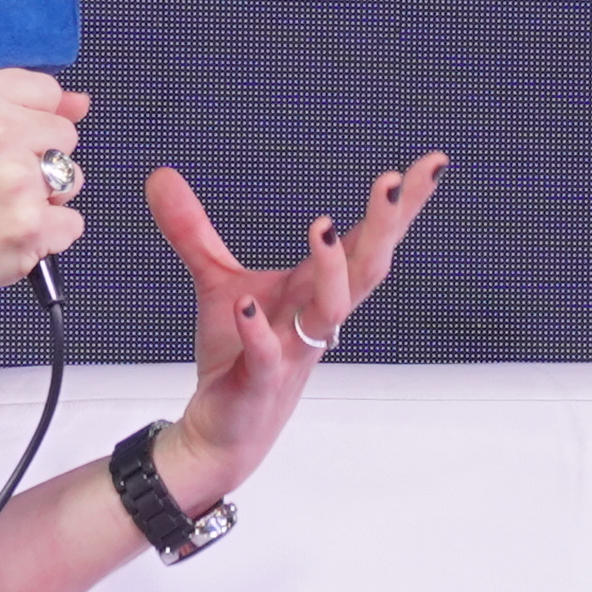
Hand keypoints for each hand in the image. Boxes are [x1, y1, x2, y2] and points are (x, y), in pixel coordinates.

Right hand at [0, 70, 88, 305]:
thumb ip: (14, 103)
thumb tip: (79, 102)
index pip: (45, 90)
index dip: (31, 121)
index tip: (9, 142)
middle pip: (64, 135)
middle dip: (40, 159)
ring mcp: (15, 180)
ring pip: (72, 178)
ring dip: (46, 198)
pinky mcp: (29, 225)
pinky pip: (71, 223)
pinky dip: (47, 236)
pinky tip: (6, 235)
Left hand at [140, 153, 442, 513]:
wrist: (223, 429)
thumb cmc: (238, 353)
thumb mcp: (218, 282)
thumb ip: (194, 230)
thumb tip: (159, 174)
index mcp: (317, 289)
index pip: (368, 242)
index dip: (401, 206)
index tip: (432, 163)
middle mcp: (316, 317)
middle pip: (366, 269)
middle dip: (383, 226)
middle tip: (393, 181)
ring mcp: (292, 350)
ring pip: (330, 310)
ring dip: (334, 270)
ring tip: (324, 226)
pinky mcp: (260, 381)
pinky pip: (266, 355)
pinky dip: (258, 331)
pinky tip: (247, 307)